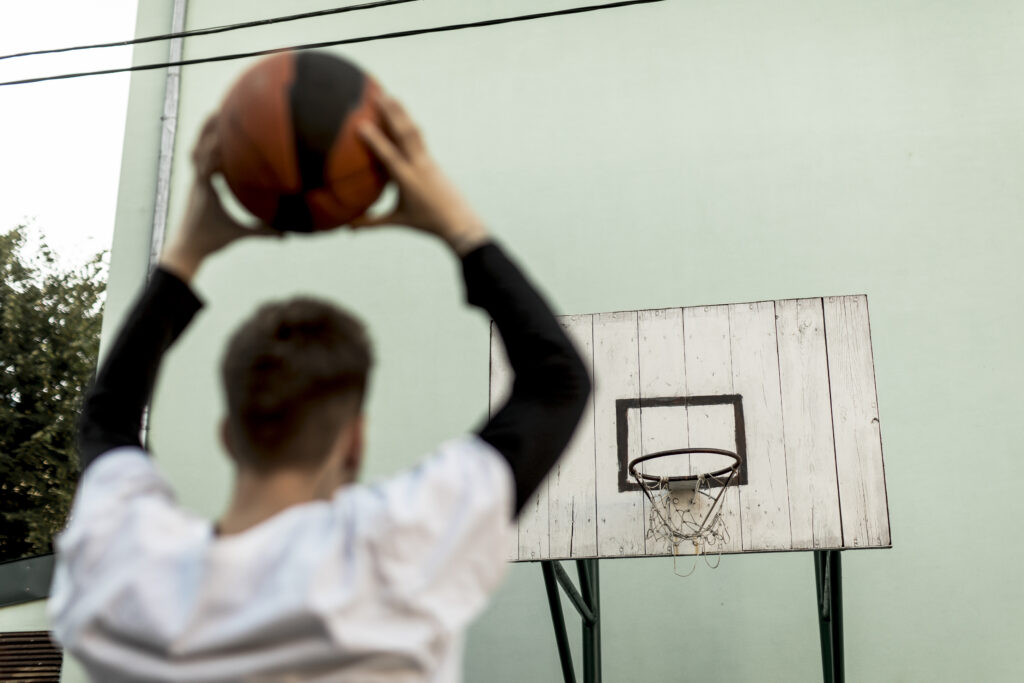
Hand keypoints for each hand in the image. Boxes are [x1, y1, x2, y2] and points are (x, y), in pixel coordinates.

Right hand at [160, 114, 278, 282]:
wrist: (193, 251)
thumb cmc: (214, 241)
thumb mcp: (243, 231)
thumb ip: (264, 230)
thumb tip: (287, 233)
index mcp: (211, 185)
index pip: (215, 158)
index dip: (221, 143)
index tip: (232, 129)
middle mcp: (203, 180)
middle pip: (204, 147)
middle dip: (211, 129)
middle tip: (222, 109)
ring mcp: (199, 183)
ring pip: (202, 151)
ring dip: (208, 133)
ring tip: (217, 114)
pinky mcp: (198, 190)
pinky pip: (204, 167)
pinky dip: (211, 154)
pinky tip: (219, 141)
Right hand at [353, 95, 488, 255]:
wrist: (459, 221)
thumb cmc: (425, 222)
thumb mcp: (397, 221)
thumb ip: (371, 223)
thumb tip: (347, 228)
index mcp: (408, 181)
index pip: (389, 156)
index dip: (375, 141)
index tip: (361, 125)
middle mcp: (419, 166)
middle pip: (405, 134)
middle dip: (392, 114)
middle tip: (378, 95)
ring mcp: (428, 161)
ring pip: (414, 132)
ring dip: (402, 113)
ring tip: (391, 96)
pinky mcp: (433, 160)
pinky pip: (419, 138)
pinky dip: (409, 124)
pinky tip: (402, 115)